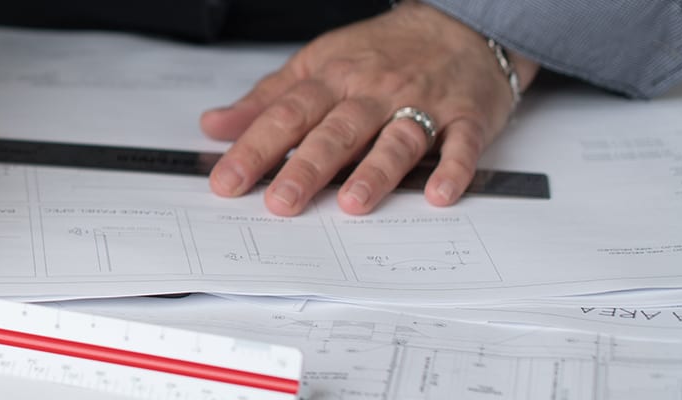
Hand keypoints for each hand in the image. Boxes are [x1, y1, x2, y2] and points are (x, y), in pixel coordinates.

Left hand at [200, 1, 537, 215]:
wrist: (458, 24)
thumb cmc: (380, 52)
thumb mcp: (315, 65)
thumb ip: (265, 100)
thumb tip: (214, 126)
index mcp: (332, 79)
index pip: (286, 115)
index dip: (254, 149)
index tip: (228, 181)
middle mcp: (373, 92)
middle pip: (337, 131)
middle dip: (307, 167)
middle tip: (282, 202)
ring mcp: (422, 104)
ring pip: (395, 139)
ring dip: (374, 172)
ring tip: (351, 202)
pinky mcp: (466, 117)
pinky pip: (462, 145)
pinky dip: (453, 169)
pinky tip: (438, 195)